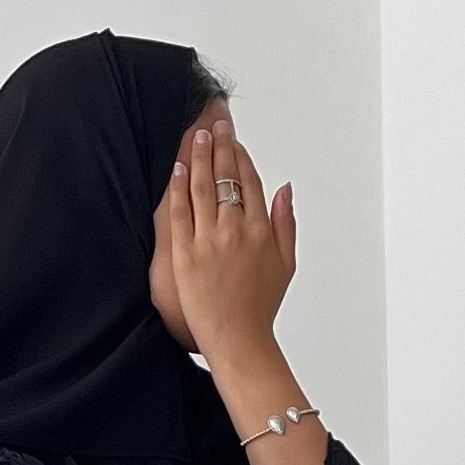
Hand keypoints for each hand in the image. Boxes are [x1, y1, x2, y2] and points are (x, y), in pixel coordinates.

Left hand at [164, 119, 295, 374]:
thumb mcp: (286, 263)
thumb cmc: (260, 306)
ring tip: (196, 137)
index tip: (235, 141)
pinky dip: (179, 188)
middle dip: (220, 146)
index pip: (250, 181)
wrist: (237, 340)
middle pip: (226, 177)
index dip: (241, 157)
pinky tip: (178, 170)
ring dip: (199, 157)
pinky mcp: (185, 254)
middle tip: (215, 125)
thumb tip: (285, 188)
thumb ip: (286, 222)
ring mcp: (209, 241)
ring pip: (202, 187)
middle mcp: (236, 230)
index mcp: (261, 230)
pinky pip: (180, 213)